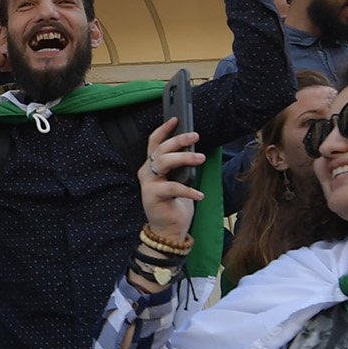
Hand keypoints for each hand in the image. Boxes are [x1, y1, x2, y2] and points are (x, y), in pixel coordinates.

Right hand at [140, 118, 204, 239]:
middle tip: (195, 136)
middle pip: (161, 149)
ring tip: (200, 158)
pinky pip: (172, 188)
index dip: (164, 129)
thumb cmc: (175, 203)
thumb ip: (179, 166)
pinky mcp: (153, 197)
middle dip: (178, 140)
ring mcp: (148, 184)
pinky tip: (199, 194)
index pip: (154, 143)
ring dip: (184, 158)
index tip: (176, 119)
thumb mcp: (178, 180)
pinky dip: (188, 190)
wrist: (168, 229)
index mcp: (151, 166)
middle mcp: (147, 172)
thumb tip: (192, 148)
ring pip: (164, 162)